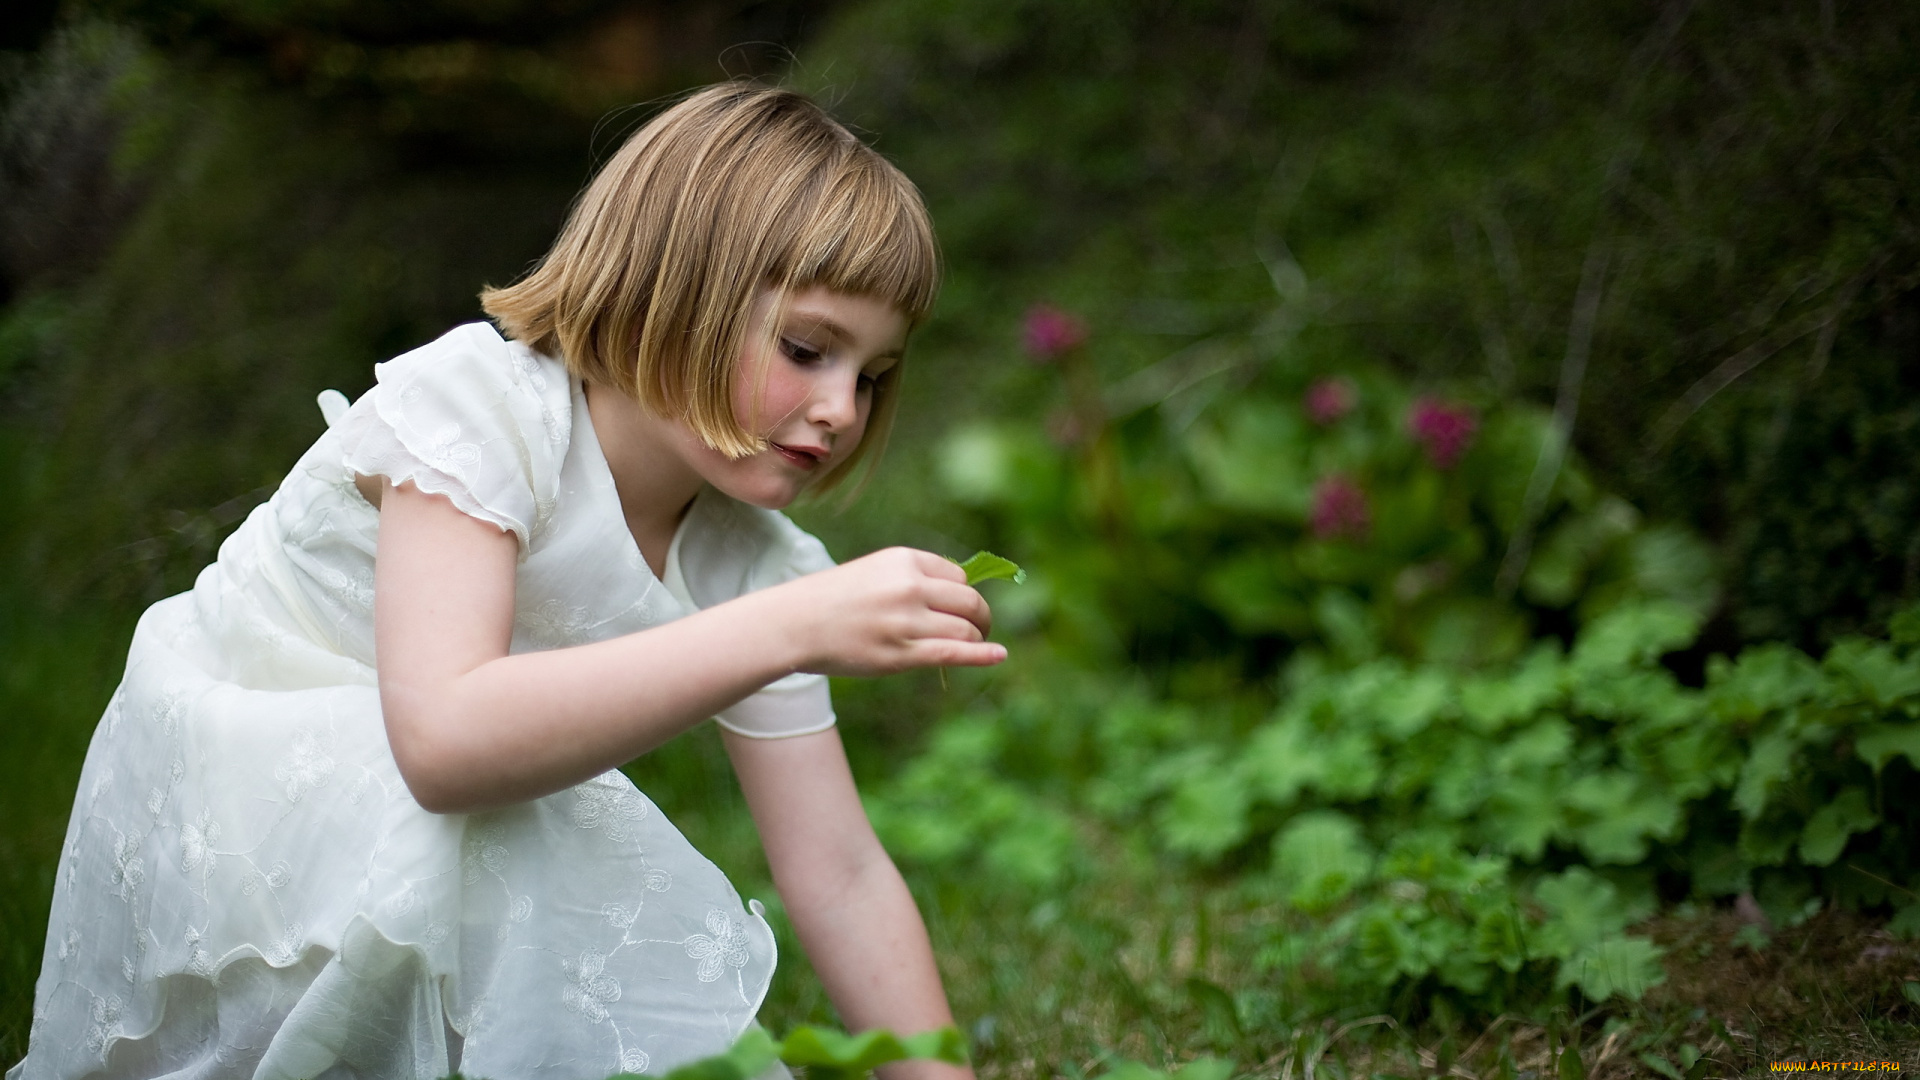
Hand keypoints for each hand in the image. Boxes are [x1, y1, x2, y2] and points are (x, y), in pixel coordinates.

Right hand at [776, 547, 1006, 676]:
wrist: (795, 623)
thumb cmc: (834, 599)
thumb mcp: (875, 571)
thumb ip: (913, 578)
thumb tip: (959, 593)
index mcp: (904, 560)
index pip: (958, 577)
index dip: (964, 595)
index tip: (962, 608)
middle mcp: (909, 586)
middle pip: (970, 602)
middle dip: (981, 617)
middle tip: (980, 628)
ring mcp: (906, 621)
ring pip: (965, 629)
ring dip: (978, 638)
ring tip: (978, 644)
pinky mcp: (902, 654)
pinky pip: (954, 653)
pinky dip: (983, 655)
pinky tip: (999, 655)